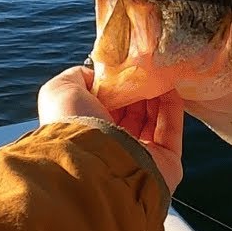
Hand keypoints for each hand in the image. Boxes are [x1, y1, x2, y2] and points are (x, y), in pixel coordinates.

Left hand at [38, 66, 185, 192]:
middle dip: (140, 88)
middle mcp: (112, 146)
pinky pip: (171, 130)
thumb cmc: (73, 126)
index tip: (126, 66)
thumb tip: (97, 73)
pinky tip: (171, 85)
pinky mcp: (166, 164)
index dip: (117, 85)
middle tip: (148, 66)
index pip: (106, 106)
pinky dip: (172, 107)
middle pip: (132, 112)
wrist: (93, 164)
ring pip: (153, 120)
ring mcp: (141, 157)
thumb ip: (76, 77)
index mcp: (87, 133)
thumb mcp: (59, 91)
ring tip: (161, 71)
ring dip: (157, 95)